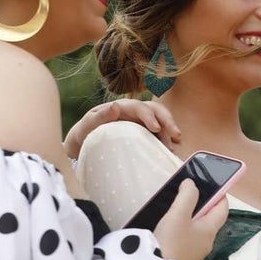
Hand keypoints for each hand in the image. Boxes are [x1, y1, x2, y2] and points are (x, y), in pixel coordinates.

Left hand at [64, 100, 181, 158]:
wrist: (84, 145)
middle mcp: (135, 112)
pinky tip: (169, 153)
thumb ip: (99, 117)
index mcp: (122, 107)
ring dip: (170, 132)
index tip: (156, 129)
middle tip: (176, 136)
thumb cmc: (84, 133)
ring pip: (161, 122)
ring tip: (174, 147)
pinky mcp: (145, 134)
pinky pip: (160, 136)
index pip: (140, 107)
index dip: (150, 116)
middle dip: (168, 121)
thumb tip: (115, 105)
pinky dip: (167, 142)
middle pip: (156, 111)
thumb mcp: (86, 126)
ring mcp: (141, 123)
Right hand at [151, 180, 227, 259]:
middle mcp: (206, 242)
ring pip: (198, 230)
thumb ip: (187, 196)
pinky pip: (187, 239)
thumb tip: (192, 184)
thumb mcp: (178, 214)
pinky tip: (168, 227)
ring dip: (190, 217)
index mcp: (210, 230)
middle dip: (203, 205)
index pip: (223, 208)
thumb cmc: (170, 242)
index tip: (210, 184)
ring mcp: (195, 253)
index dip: (220, 194)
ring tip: (176, 208)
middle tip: (188, 193)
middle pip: (210, 219)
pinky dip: (182, 229)